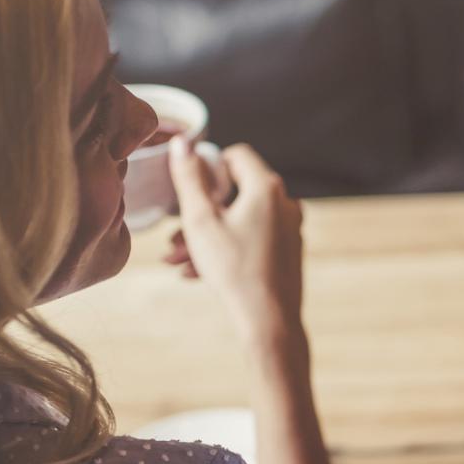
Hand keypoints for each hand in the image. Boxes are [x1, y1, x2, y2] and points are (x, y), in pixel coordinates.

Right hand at [166, 138, 304, 337]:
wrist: (268, 320)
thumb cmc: (233, 270)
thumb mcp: (201, 220)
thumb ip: (189, 178)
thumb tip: (182, 142)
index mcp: (267, 188)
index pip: (236, 156)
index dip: (210, 170)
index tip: (192, 195)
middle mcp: (286, 203)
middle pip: (236, 192)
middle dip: (201, 213)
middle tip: (173, 237)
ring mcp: (290, 228)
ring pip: (240, 220)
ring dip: (207, 236)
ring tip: (176, 260)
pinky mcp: (288, 251)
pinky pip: (252, 240)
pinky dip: (226, 249)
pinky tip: (196, 273)